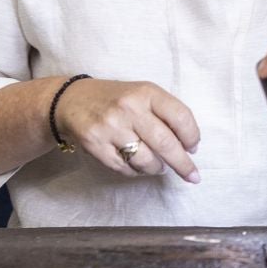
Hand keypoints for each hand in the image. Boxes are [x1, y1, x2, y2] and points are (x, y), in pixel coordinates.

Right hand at [55, 78, 201, 182]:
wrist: (72, 100)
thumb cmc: (116, 99)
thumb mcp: (142, 94)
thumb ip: (165, 113)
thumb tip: (188, 146)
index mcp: (146, 92)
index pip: (180, 116)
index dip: (191, 136)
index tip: (194, 148)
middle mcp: (129, 108)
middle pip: (165, 143)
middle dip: (183, 164)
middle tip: (192, 175)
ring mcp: (111, 128)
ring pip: (146, 160)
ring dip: (157, 168)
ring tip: (158, 165)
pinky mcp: (96, 145)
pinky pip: (125, 169)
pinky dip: (136, 171)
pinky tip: (137, 165)